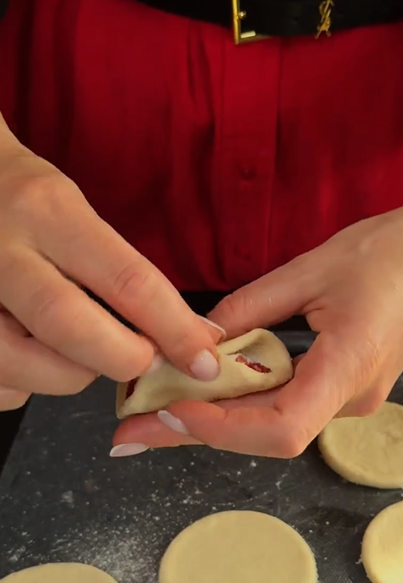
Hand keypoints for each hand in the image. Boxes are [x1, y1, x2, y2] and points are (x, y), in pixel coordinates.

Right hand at [0, 133, 221, 410]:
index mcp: (48, 212)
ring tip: (80, 351)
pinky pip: (0, 385)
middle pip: (68, 328)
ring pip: (25, 367)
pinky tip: (32, 354)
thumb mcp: (73, 210)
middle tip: (144, 361)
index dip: (174, 330)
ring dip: (70, 375)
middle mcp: (1, 251)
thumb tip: (190, 332)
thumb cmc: (22, 198)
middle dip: (121, 359)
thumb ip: (122, 271)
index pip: (126, 280)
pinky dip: (26, 384)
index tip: (202, 359)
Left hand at [114, 195, 402, 456]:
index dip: (220, 428)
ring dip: (215, 418)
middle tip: (134, 426)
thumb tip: (194, 340)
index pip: (280, 428)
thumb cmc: (388, 253)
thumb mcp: (307, 270)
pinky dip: (242, 402)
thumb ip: (247, 309)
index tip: (169, 408)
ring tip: (155, 408)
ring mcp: (353, 399)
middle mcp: (353, 398)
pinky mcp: (347, 389)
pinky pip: (288, 406)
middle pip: (265, 435)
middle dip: (197, 431)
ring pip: (273, 425)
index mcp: (349, 367)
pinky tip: (204, 391)